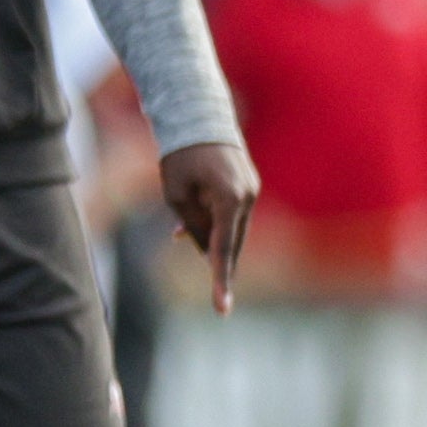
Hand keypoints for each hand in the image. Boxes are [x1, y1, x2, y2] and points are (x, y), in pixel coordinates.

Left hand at [161, 139, 258, 314]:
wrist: (199, 117)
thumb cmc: (179, 154)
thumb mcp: (175, 193)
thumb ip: (193, 224)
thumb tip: (206, 249)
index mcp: (228, 199)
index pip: (223, 248)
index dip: (220, 281)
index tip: (222, 310)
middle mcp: (247, 197)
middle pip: (231, 243)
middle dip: (213, 259)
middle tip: (206, 283)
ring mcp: (251, 191)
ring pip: (231, 230)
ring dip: (210, 238)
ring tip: (179, 231)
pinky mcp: (248, 187)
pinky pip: (232, 216)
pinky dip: (214, 224)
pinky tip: (186, 227)